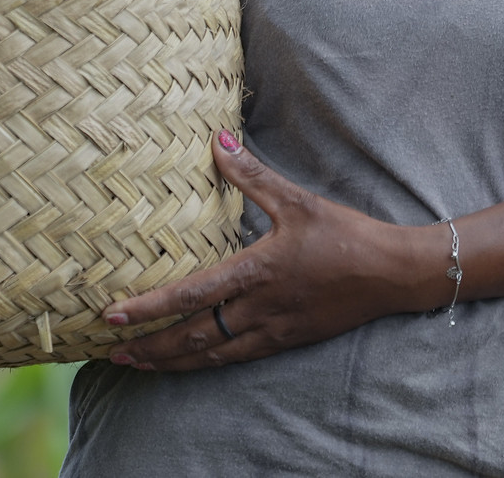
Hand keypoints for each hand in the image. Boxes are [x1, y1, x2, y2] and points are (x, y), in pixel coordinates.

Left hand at [100, 130, 446, 371]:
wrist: (392, 274)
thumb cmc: (345, 233)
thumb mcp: (296, 199)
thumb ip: (251, 175)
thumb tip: (217, 139)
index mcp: (258, 272)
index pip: (191, 295)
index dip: (149, 307)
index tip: (112, 314)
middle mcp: (260, 309)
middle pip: (193, 336)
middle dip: (150, 346)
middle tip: (111, 349)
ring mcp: (273, 330)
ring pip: (211, 354)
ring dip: (171, 361)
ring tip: (137, 363)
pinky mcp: (286, 341)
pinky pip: (237, 358)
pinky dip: (205, 363)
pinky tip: (189, 363)